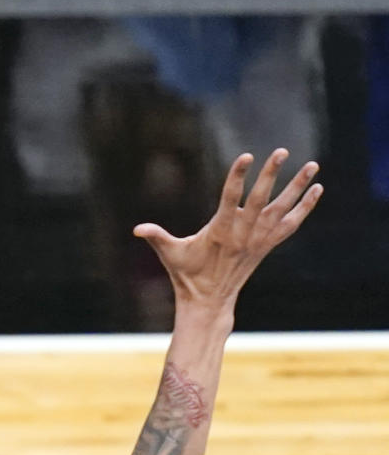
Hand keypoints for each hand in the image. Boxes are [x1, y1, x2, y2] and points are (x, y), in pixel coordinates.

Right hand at [134, 149, 322, 311]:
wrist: (208, 302)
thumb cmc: (187, 276)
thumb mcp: (170, 255)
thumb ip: (156, 237)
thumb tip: (137, 229)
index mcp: (220, 232)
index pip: (230, 199)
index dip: (238, 177)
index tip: (246, 156)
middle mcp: (243, 235)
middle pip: (260, 200)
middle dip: (271, 176)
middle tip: (281, 151)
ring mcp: (258, 241)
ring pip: (281, 210)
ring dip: (297, 187)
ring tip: (313, 165)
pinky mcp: (266, 246)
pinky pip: (290, 224)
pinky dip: (304, 208)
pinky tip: (317, 190)